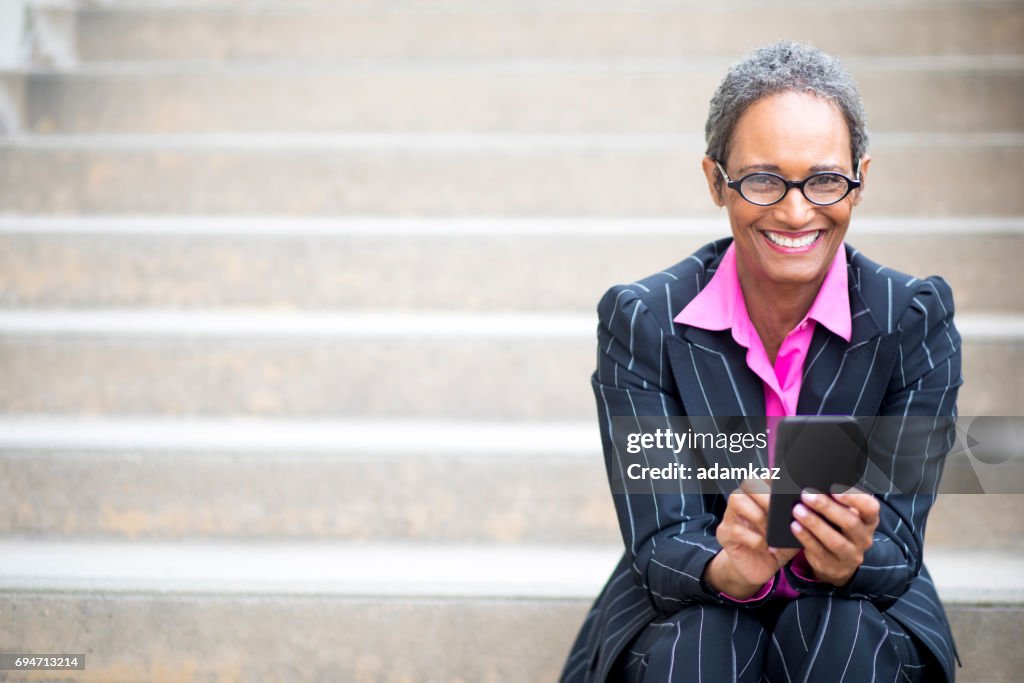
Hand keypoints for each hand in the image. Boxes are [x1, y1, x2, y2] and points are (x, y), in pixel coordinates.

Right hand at [705, 480, 798, 598]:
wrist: (758, 570)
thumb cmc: (776, 547)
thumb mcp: (792, 532)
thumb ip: (798, 518)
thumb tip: (808, 506)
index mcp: (760, 496)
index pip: (766, 477)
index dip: (777, 481)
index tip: (790, 494)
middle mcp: (744, 500)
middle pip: (749, 482)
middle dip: (767, 496)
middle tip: (779, 515)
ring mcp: (731, 515)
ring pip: (737, 499)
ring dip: (759, 516)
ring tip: (771, 533)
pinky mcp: (724, 533)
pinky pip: (737, 529)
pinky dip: (756, 540)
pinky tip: (767, 548)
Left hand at [790, 488, 879, 585]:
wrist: (837, 561)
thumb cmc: (838, 527)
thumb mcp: (844, 513)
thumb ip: (836, 499)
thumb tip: (815, 477)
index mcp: (868, 520)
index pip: (870, 507)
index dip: (854, 498)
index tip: (834, 488)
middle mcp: (863, 538)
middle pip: (850, 523)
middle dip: (827, 507)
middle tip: (806, 495)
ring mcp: (850, 554)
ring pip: (835, 541)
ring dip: (814, 524)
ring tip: (797, 510)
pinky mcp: (834, 565)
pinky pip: (819, 552)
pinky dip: (806, 538)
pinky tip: (795, 526)